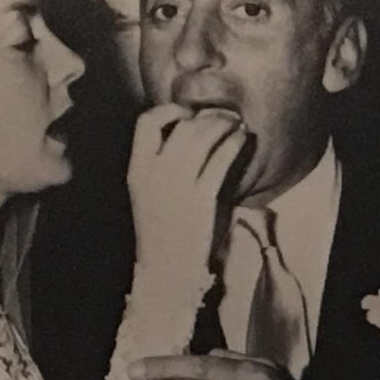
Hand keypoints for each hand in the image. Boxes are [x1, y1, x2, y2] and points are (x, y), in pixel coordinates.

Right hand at [127, 105, 253, 289]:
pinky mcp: (201, 197)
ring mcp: (177, 184)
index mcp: (136, 169)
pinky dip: (234, 144)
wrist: (166, 269)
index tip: (187, 113)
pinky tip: (243, 140)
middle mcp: (154, 172)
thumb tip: (188, 134)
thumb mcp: (148, 193)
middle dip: (207, 117)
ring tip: (237, 125)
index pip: (146, 123)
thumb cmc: (161, 231)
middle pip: (182, 127)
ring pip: (203, 138)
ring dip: (224, 125)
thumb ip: (160, 164)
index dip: (169, 111)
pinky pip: (220, 159)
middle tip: (225, 117)